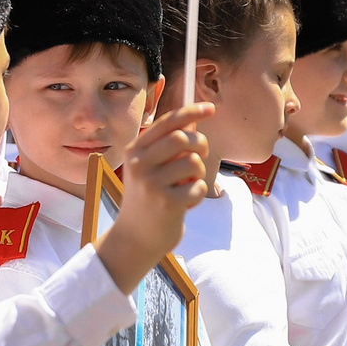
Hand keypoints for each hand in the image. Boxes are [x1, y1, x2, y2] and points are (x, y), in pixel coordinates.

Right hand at [94, 103, 213, 292]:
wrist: (135, 237)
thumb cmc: (148, 198)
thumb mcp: (147, 168)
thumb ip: (166, 146)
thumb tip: (194, 121)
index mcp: (135, 150)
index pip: (168, 122)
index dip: (191, 112)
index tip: (211, 108)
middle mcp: (139, 163)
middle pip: (183, 138)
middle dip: (200, 145)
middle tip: (201, 157)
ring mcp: (151, 183)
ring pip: (193, 162)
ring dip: (199, 174)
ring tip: (187, 186)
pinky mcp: (167, 202)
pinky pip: (198, 187)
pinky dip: (198, 194)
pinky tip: (185, 203)